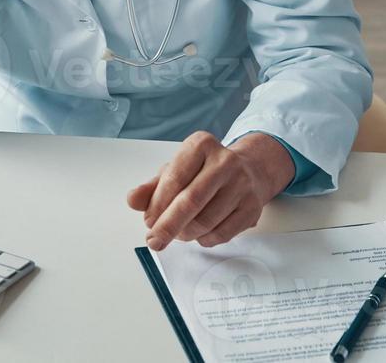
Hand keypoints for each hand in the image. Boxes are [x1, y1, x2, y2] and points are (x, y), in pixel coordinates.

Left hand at [126, 131, 294, 250]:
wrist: (250, 171)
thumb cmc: (204, 172)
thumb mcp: (175, 171)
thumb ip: (152, 187)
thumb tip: (132, 200)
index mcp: (201, 145)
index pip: (174, 178)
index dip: (157, 204)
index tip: (148, 221)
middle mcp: (225, 161)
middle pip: (191, 201)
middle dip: (168, 226)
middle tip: (154, 240)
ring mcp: (242, 184)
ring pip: (205, 221)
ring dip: (185, 234)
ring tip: (179, 232)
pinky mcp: (252, 207)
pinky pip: (221, 234)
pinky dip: (204, 240)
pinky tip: (199, 234)